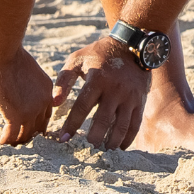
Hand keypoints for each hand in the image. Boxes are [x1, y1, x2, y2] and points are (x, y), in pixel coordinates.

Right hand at [0, 49, 54, 145]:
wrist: (4, 54)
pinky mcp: (15, 115)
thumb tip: (16, 90)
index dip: (36, 123)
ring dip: (16, 140)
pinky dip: (5, 139)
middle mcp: (43, 102)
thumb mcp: (27, 73)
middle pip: (38, 127)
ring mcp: (30, 110)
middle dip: (28, 135)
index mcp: (47, 91)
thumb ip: (27, 86)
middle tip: (17, 139)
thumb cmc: (10, 58)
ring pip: (25, 134)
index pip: (45, 114)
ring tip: (7, 142)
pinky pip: (11, 134)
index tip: (26, 127)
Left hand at [53, 35, 150, 149]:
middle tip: (87, 145)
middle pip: (103, 120)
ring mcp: (129, 96)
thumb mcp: (77, 60)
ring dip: (111, 140)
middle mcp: (115, 89)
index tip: (63, 139)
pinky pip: (135, 123)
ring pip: (121, 125)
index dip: (71, 124)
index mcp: (97, 79)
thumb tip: (54, 103)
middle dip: (94, 137)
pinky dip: (128, 137)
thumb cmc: (98, 54)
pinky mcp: (139, 100)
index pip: (82, 107)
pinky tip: (120, 146)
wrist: (131, 45)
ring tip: (103, 148)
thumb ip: (64, 80)